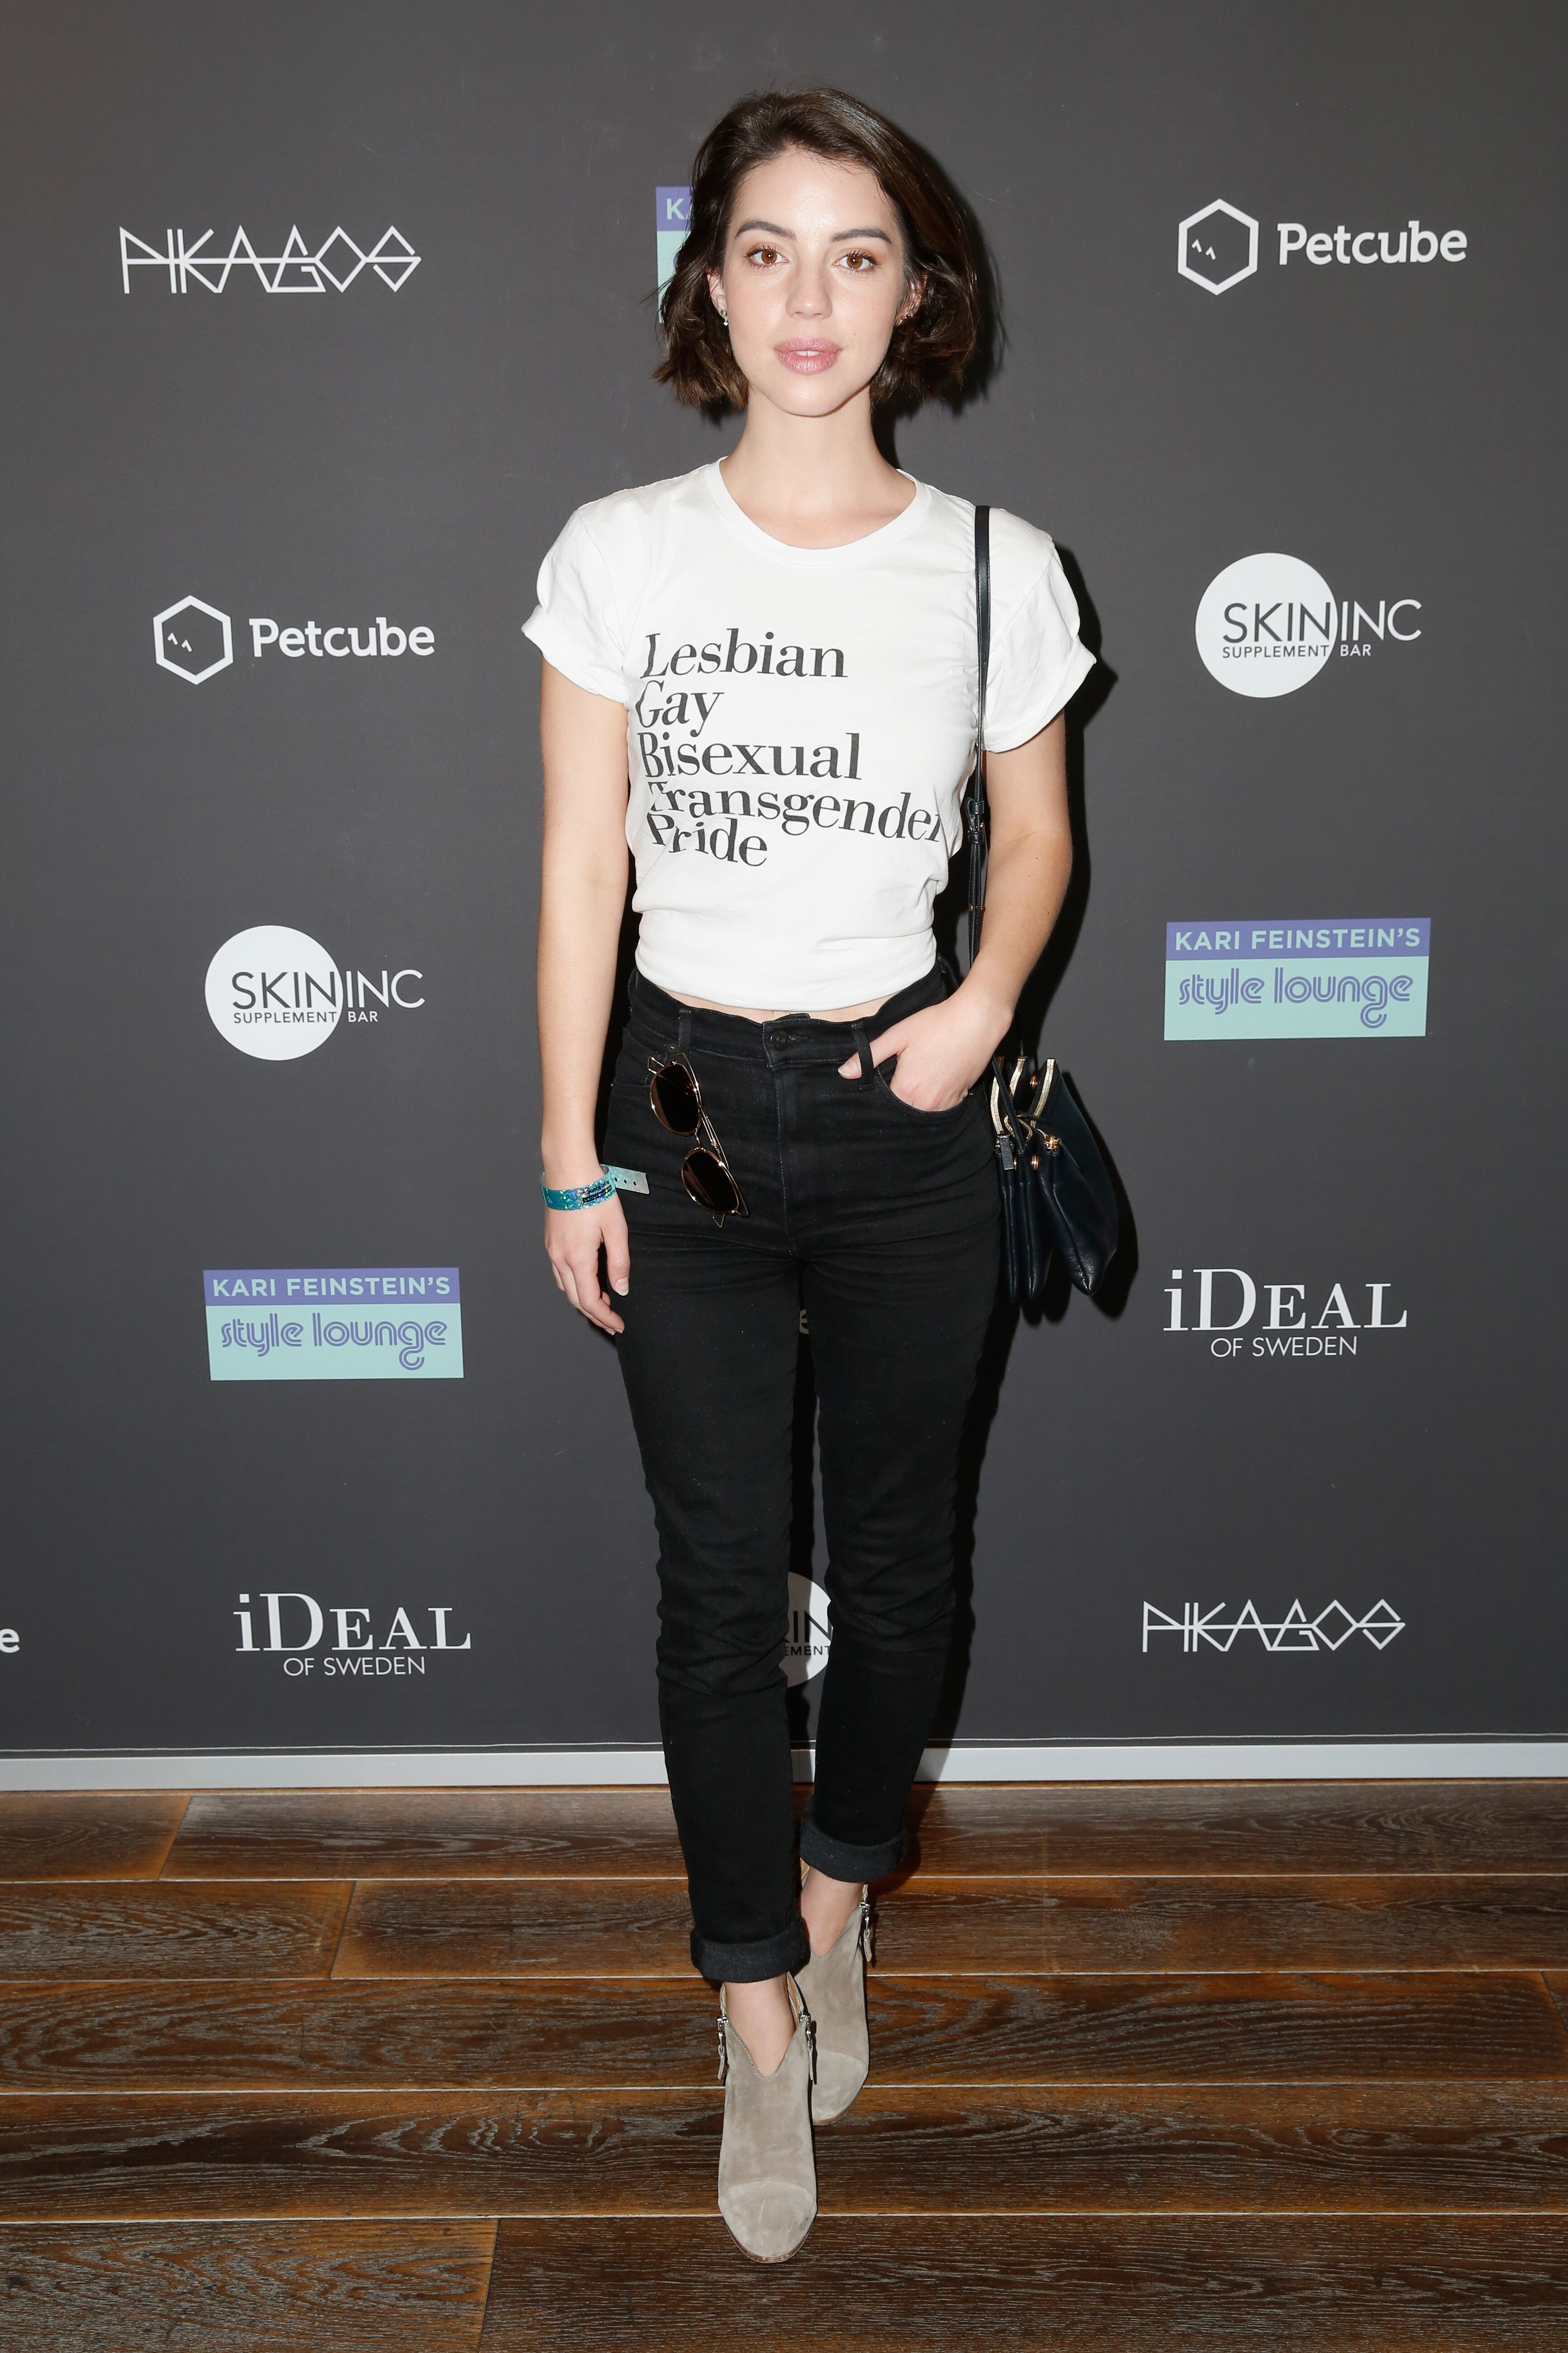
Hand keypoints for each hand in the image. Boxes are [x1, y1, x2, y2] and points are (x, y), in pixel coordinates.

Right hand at [544, 1189, 629, 1334]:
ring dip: (582, 1300)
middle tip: (612, 1323)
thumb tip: (621, 1290)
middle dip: (594, 1315)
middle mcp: (559, 1258)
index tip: (619, 1326)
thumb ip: (619, 1262)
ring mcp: (551, 1250)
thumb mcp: (616, 1229)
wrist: (568, 1170)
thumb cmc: (594, 1194)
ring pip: (564, 1287)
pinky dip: (573, 1284)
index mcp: (577, 1259)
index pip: (590, 1301)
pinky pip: (559, 1273)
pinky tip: (585, 1280)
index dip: (605, 1317)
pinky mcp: (550, 1241)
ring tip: (602, 1305)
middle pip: (575, 1299)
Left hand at [837, 983, 1010, 1109]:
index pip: (883, 1103)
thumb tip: (844, 1073)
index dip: (881, 1091)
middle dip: (899, 1097)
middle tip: (905, 1072)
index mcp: (905, 1089)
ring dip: (917, 1100)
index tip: (885, 1078)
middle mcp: (924, 1103)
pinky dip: (935, 1098)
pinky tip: (936, 1078)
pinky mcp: (960, 1098)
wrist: (976, 1020)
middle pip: (903, 1110)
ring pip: (921, 1111)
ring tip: (921, 1074)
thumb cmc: (936, 1024)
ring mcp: (944, 1103)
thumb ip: (869, 1057)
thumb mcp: (897, 1036)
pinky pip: (940, 1107)